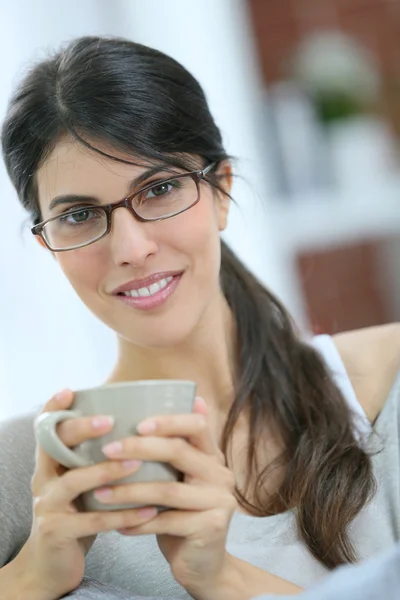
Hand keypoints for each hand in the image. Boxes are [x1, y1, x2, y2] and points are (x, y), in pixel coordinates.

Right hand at [15, 390, 158, 599]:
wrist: (51, 566)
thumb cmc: (76, 513)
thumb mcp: (80, 482)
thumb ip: (93, 457)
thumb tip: (133, 426)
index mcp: (49, 464)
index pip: (46, 429)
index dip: (53, 408)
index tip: (70, 390)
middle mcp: (43, 480)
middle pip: (55, 447)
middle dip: (82, 430)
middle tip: (110, 420)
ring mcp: (47, 506)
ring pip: (75, 482)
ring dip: (107, 470)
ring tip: (137, 462)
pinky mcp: (58, 533)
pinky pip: (92, 521)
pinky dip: (122, 515)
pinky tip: (149, 510)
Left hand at [98, 397, 236, 598]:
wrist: (203, 565)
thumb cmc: (183, 514)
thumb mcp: (180, 478)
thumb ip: (173, 449)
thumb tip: (166, 410)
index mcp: (213, 456)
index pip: (197, 425)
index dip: (168, 421)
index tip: (137, 424)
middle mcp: (221, 474)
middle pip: (179, 451)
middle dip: (139, 448)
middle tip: (107, 450)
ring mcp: (219, 501)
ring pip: (167, 489)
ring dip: (129, 491)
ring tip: (100, 493)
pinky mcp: (210, 527)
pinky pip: (167, 521)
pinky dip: (138, 523)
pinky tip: (117, 524)